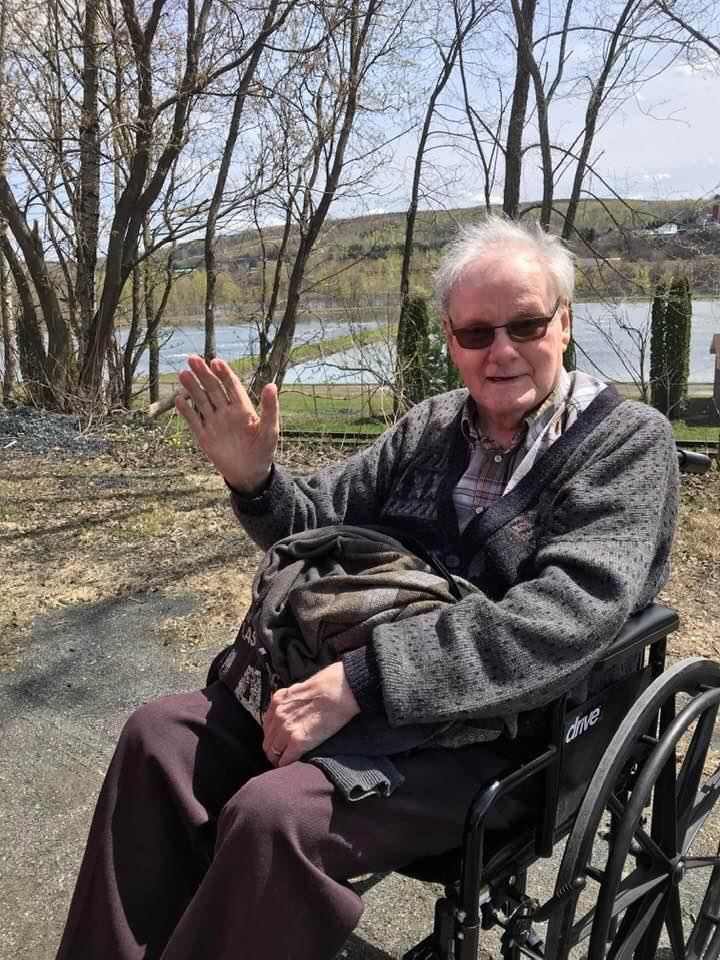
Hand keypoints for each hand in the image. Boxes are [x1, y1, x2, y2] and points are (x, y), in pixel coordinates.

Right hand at [175, 355, 278, 493]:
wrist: (250, 474)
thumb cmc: (263, 451)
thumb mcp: (270, 430)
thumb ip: (269, 409)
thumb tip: (271, 385)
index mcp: (242, 408)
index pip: (231, 386)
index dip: (224, 373)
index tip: (216, 361)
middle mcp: (226, 412)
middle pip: (213, 389)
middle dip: (204, 374)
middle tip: (193, 359)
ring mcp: (214, 423)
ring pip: (201, 401)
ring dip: (192, 388)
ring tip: (183, 374)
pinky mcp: (204, 437)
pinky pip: (193, 421)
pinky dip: (186, 412)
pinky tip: (179, 400)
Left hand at [262, 663, 360, 766]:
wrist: (342, 689)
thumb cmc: (329, 685)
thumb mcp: (301, 688)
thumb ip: (292, 701)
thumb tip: (293, 710)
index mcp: (278, 701)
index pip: (267, 727)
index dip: (274, 736)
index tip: (280, 742)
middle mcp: (278, 715)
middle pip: (267, 742)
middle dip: (275, 750)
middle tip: (285, 755)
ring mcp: (286, 729)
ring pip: (273, 754)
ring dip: (280, 759)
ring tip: (290, 762)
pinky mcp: (298, 741)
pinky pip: (285, 761)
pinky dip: (288, 764)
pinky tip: (295, 764)